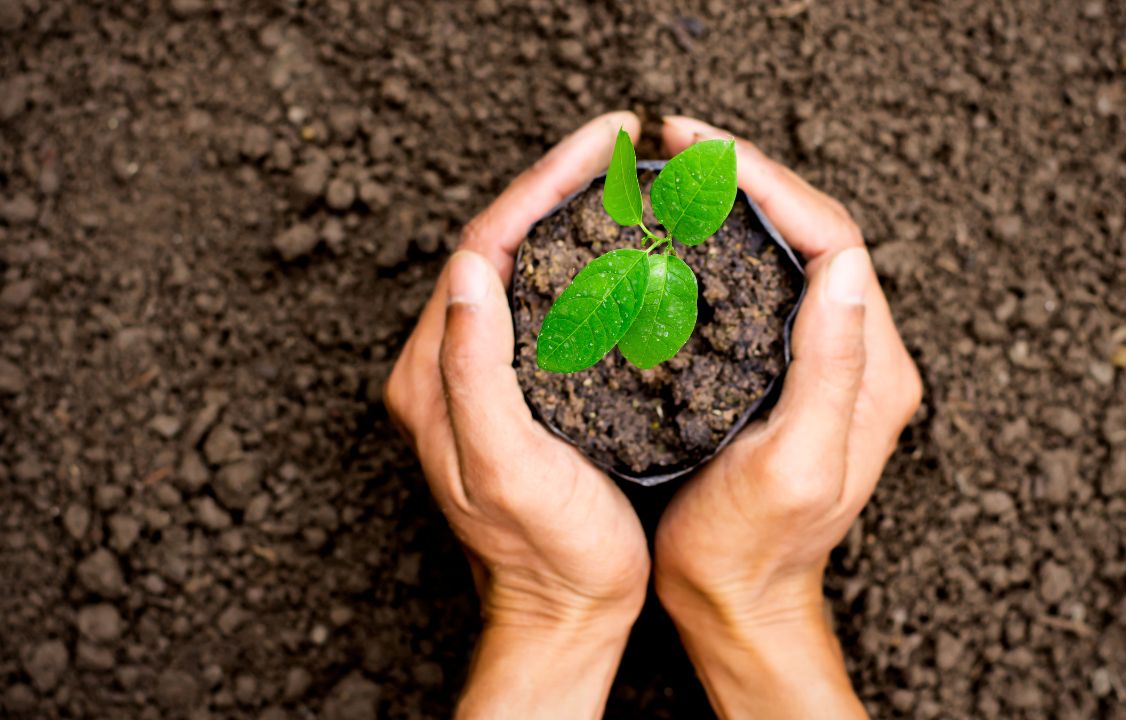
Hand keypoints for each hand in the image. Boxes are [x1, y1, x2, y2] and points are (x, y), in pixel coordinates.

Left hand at [384, 112, 649, 718]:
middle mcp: (448, 364)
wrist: (566, 611)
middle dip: (555, 182)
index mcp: (435, 374)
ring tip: (620, 175)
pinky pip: (542, 299)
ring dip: (565, 212)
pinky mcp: (515, 388)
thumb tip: (468, 269)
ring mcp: (481, 374)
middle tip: (617, 142)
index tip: (601, 143)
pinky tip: (617, 245)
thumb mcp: (505, 468)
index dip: (540, 185)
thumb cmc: (547, 553)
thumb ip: (473, 372)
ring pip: (520, 265)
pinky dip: (578, 257)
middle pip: (497, 243)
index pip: (482, 248)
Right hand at [653, 116, 922, 718]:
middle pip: (815, 231)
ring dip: (738, 200)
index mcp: (872, 369)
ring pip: (789, 249)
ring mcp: (826, 361)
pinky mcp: (788, 371)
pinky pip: (766, 282)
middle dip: (750, 175)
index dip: (769, 183)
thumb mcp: (795, 465)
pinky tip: (683, 231)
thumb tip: (844, 264)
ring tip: (678, 169)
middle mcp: (859, 355)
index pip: (833, 239)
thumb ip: (831, 368)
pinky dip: (726, 242)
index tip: (702, 152)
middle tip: (680, 142)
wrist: (737, 602)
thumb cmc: (754, 548)